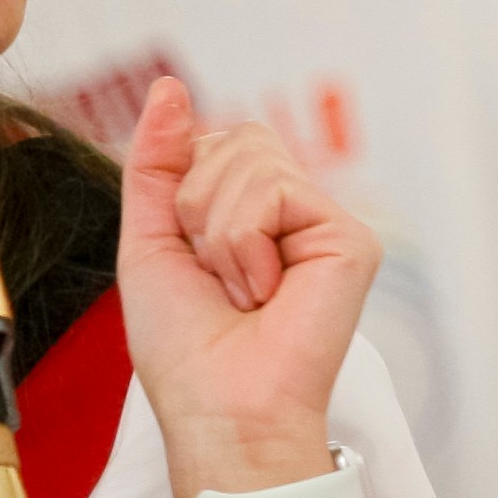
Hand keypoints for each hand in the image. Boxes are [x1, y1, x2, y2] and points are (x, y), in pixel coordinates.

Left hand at [117, 79, 375, 497]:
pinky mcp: (349, 237)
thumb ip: (154, 161)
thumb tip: (167, 86)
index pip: (210, 139)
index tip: (189, 257)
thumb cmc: (186, 348)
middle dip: (195, 206)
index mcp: (248, 209)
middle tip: (216, 277)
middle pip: (233, 137)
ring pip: (249, 158)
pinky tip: (265, 293)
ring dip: (218, 233)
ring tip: (241, 291)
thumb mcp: (148, 240)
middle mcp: (292, 210)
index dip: (180, 189)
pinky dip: (245, 244)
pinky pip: (272, 190)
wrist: (220, 410)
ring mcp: (323, 221)